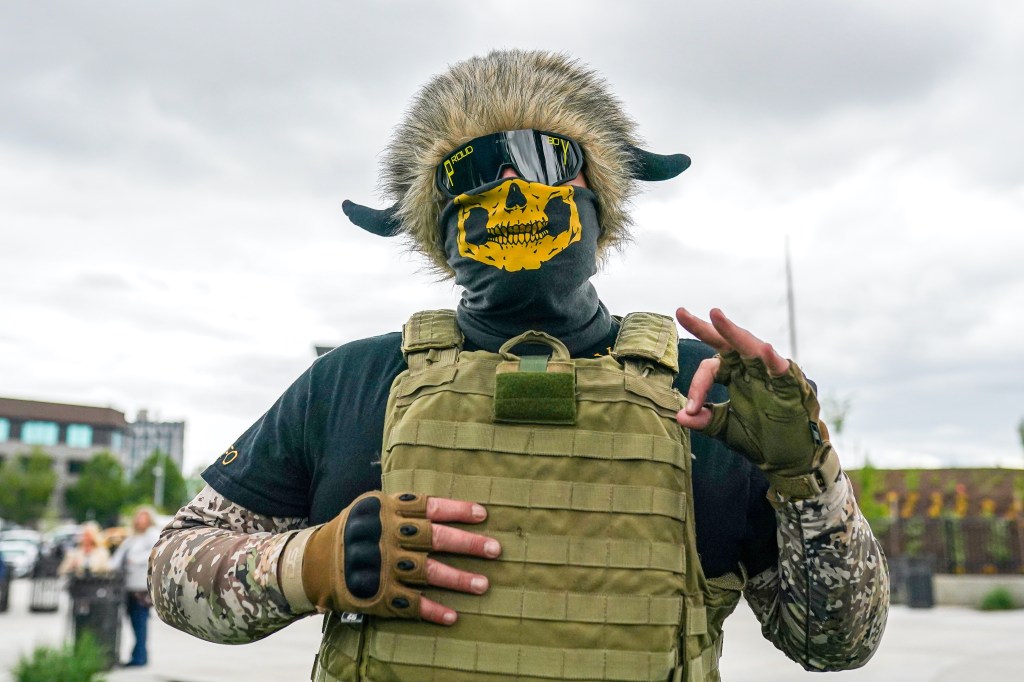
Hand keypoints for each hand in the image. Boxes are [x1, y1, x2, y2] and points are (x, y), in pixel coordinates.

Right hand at [301, 492, 500, 625]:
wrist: (313, 562)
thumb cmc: (356, 530)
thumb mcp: (373, 507)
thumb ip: (406, 508)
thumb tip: (450, 508)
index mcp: (387, 511)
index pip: (428, 507)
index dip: (456, 510)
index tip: (484, 515)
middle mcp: (385, 537)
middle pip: (432, 538)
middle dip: (465, 543)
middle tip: (494, 549)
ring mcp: (381, 567)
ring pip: (426, 571)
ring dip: (457, 579)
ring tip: (484, 584)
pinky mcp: (377, 594)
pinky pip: (409, 603)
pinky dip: (431, 610)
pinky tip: (453, 615)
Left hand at [674, 308, 837, 494]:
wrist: (790, 460)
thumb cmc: (760, 439)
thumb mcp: (726, 429)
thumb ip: (705, 420)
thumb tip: (679, 415)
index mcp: (734, 375)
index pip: (710, 367)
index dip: (698, 385)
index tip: (690, 409)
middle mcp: (750, 369)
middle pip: (726, 343)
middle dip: (705, 327)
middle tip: (681, 312)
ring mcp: (770, 374)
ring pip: (751, 347)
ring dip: (734, 332)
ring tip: (716, 316)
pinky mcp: (792, 386)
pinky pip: (781, 369)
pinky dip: (773, 360)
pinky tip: (764, 350)